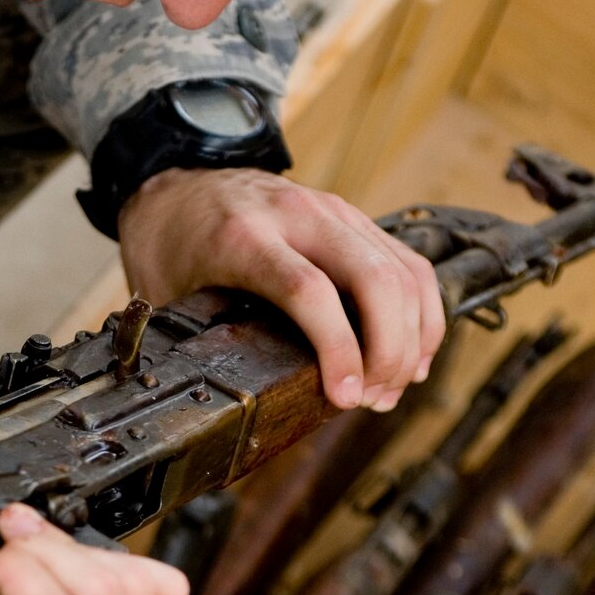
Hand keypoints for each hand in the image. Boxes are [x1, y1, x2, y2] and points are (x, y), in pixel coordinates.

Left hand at [117, 166, 446, 412]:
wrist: (178, 188)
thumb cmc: (175, 246)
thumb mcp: (173, 296)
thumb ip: (211, 342)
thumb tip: (249, 406)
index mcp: (244, 237)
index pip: (308, 291)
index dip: (338, 349)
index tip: (347, 396)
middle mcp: (296, 215)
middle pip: (374, 278)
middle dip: (388, 350)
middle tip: (374, 399)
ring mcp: (332, 211)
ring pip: (402, 270)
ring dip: (410, 338)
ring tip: (391, 388)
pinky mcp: (354, 218)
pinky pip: (407, 263)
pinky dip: (420, 313)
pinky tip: (412, 354)